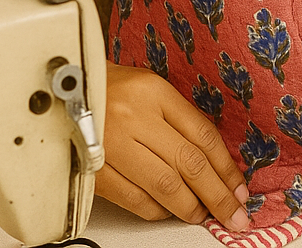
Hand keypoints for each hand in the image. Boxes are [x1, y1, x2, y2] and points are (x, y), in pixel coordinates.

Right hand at [95, 62, 250, 230]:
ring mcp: (112, 142)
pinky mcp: (93, 167)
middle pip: (188, 163)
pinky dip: (156, 211)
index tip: (239, 188)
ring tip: (204, 215)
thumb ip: (179, 118)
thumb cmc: (111, 86)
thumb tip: (215, 162)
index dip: (226, 167)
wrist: (62, 87)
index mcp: (153, 90)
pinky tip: (167, 210)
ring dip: (190, 207)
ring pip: (164, 185)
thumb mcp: (150, 87)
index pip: (202, 134)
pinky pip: (134, 199)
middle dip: (218, 195)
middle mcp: (134, 115)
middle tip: (234, 215)